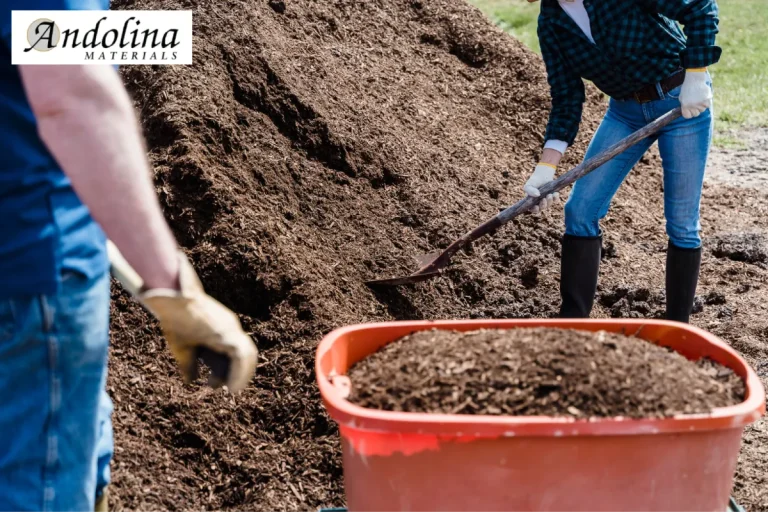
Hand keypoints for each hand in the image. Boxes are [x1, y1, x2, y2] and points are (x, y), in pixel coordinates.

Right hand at [139, 253, 257, 391]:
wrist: (173, 300)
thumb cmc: (175, 320)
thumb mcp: (183, 348)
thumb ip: (189, 365)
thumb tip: (190, 382)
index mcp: (221, 330)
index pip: (234, 352)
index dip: (232, 369)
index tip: (218, 384)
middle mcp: (230, 327)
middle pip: (245, 353)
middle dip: (240, 372)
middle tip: (230, 388)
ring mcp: (231, 328)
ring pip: (247, 355)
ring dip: (242, 374)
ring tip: (232, 390)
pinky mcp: (227, 331)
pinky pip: (241, 356)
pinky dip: (239, 372)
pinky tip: (232, 386)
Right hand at [523, 163, 559, 213]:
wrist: (542, 175)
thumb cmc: (534, 181)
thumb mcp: (528, 185)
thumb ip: (530, 190)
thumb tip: (537, 195)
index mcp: (532, 202)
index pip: (533, 209)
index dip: (535, 210)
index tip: (536, 206)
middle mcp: (539, 202)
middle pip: (542, 208)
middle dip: (543, 205)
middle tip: (544, 199)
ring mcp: (547, 200)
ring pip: (549, 205)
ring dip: (549, 201)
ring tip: (549, 194)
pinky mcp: (553, 197)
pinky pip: (556, 200)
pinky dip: (556, 198)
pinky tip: (555, 193)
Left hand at [679, 69, 711, 118]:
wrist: (694, 80)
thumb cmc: (687, 88)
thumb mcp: (682, 98)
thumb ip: (684, 106)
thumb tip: (687, 112)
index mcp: (685, 105)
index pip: (687, 116)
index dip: (689, 114)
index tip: (690, 111)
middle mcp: (692, 105)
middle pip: (696, 114)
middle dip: (696, 110)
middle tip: (696, 104)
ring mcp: (700, 102)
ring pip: (702, 110)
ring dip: (702, 105)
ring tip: (699, 98)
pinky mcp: (707, 99)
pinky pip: (708, 105)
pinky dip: (707, 102)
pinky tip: (704, 97)